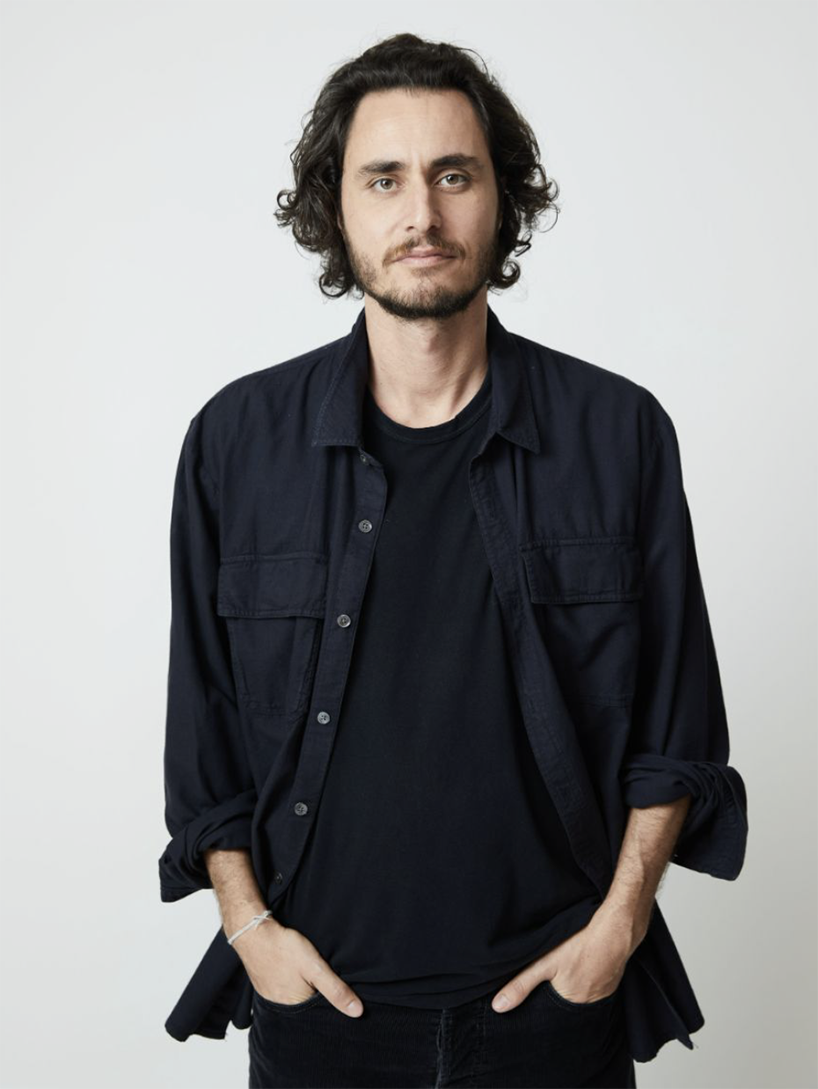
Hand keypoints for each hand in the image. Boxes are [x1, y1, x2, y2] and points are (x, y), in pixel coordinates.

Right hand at [233, 918, 363, 1016]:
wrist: (254, 932)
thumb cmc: (284, 948)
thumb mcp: (315, 967)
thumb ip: (335, 990)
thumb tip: (357, 1012)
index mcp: (295, 1008)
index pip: (320, 1016)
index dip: (331, 1005)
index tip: (340, 993)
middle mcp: (281, 1008)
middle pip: (307, 1008)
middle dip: (317, 997)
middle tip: (323, 979)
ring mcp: (271, 996)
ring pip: (296, 998)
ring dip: (305, 989)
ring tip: (309, 975)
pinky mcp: (265, 985)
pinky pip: (284, 990)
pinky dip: (293, 983)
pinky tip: (295, 972)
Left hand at [490, 908, 633, 1012]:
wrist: (617, 931)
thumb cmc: (580, 946)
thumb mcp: (545, 963)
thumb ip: (521, 985)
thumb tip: (498, 1007)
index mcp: (570, 1004)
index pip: (550, 1014)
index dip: (542, 1005)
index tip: (536, 997)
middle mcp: (588, 1005)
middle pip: (566, 1005)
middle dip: (556, 996)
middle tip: (551, 980)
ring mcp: (603, 993)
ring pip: (581, 995)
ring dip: (573, 987)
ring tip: (567, 972)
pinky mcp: (612, 982)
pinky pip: (595, 987)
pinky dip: (587, 980)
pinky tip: (583, 967)